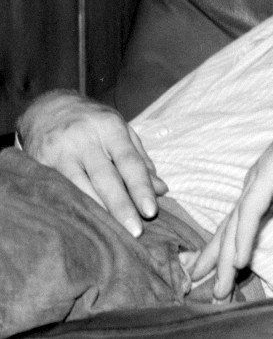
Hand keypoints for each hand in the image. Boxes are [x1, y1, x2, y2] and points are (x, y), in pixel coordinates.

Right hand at [17, 90, 167, 236]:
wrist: (47, 107)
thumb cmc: (93, 122)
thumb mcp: (121, 130)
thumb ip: (140, 159)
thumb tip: (161, 189)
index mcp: (110, 128)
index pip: (129, 161)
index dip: (140, 187)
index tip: (151, 211)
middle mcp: (85, 139)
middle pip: (106, 178)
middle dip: (121, 207)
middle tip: (136, 231)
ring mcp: (61, 152)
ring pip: (81, 188)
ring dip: (98, 212)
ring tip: (114, 234)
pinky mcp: (41, 164)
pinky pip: (60, 191)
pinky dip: (74, 207)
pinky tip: (85, 223)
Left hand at [191, 74, 272, 301]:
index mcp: (264, 190)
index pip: (239, 227)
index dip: (226, 254)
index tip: (217, 280)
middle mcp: (255, 186)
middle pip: (229, 229)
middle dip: (215, 261)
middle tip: (200, 289)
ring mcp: (259, 180)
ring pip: (236, 225)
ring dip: (225, 257)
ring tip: (218, 286)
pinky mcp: (268, 175)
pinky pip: (251, 211)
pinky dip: (243, 236)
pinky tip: (237, 259)